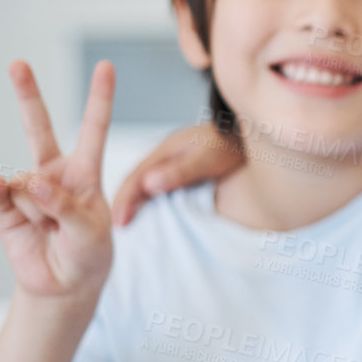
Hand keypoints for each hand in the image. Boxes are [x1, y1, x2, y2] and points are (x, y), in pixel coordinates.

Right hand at [0, 60, 115, 301]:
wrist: (64, 286)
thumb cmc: (88, 253)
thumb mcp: (90, 231)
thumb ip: (64, 204)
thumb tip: (29, 181)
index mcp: (85, 173)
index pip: (94, 128)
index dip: (100, 98)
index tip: (107, 66)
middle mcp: (54, 174)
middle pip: (39, 127)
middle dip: (27, 95)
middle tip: (16, 63)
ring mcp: (27, 188)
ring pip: (28, 184)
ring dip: (40, 211)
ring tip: (50, 230)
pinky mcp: (4, 206)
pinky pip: (0, 191)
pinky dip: (2, 194)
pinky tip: (4, 195)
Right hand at [111, 121, 243, 224]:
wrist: (246, 133)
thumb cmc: (231, 145)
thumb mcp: (206, 159)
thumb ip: (179, 171)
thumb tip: (148, 185)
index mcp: (164, 152)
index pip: (135, 178)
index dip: (124, 201)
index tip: (118, 223)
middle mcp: (164, 156)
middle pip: (135, 181)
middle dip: (123, 203)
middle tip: (115, 228)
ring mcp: (172, 162)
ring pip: (145, 184)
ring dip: (134, 202)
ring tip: (127, 223)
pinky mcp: (182, 169)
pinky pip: (159, 186)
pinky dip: (150, 200)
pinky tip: (151, 212)